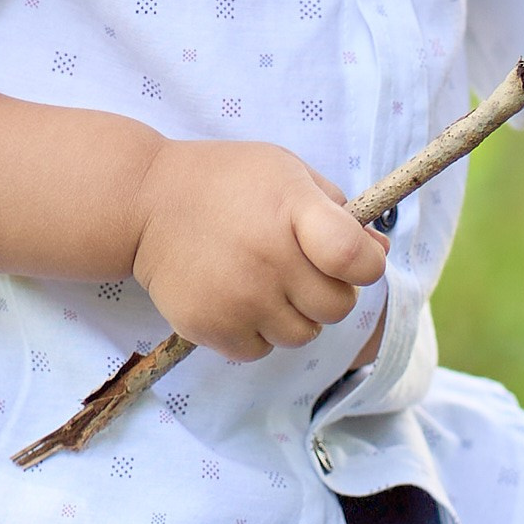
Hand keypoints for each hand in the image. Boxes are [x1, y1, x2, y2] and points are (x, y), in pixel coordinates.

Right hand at [127, 139, 387, 361]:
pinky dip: (256, 332)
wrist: (145, 202)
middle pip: (337, 307)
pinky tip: (237, 298)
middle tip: (299, 269)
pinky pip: (260, 351)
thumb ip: (336, 210)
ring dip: (293, 315)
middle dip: (328, 291)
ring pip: (302, 335)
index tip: (351, 259)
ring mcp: (238, 298)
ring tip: (264, 282)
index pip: (354, 260)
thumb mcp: (286, 173)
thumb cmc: (227, 182)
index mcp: (292, 210)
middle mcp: (268, 259)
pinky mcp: (211, 327)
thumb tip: (378, 252)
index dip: (366, 266)